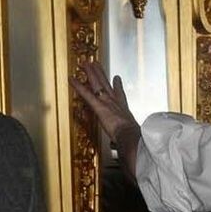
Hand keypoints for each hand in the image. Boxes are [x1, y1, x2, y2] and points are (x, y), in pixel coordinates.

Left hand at [73, 63, 140, 178]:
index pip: (120, 96)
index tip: (116, 78)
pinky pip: (86, 94)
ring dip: (90, 74)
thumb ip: (136, 139)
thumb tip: (139, 148)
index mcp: (124, 111)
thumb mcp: (137, 138)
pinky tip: (71, 79)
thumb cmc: (136, 141)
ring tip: (85, 63)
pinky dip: (78, 86)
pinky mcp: (99, 106)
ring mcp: (107, 103)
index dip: (118, 86)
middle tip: (95, 64)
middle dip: (100, 74)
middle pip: (106, 85)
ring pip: (97, 85)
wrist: (133, 139)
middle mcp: (115, 104)